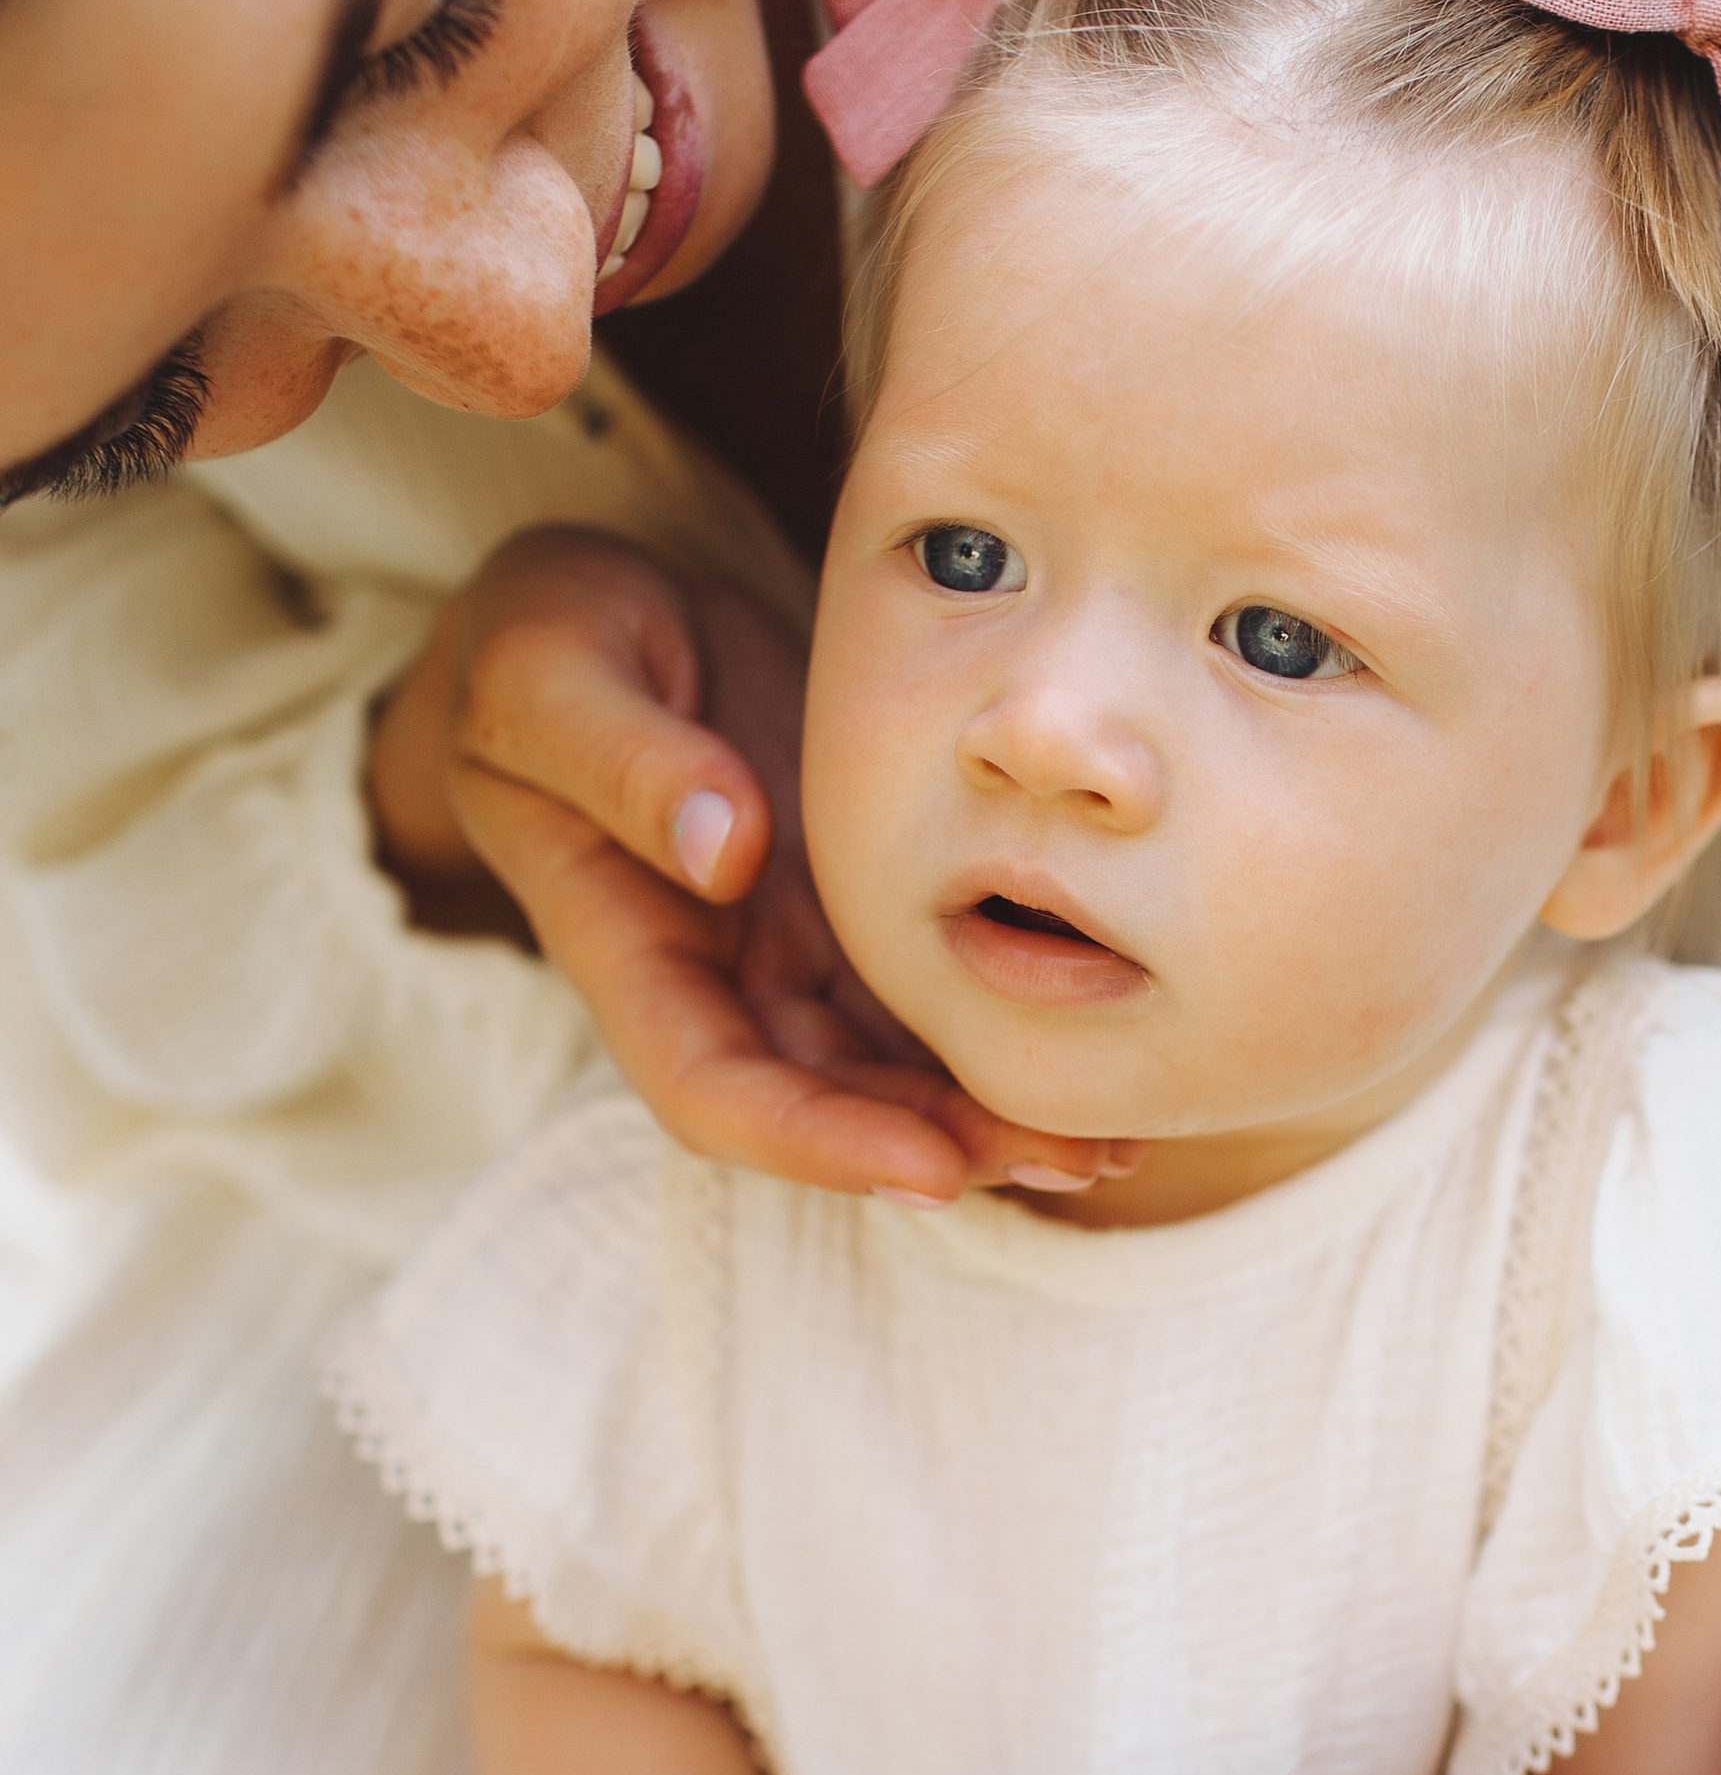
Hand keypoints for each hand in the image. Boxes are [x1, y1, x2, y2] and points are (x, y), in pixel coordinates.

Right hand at [365, 524, 1138, 1202]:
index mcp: (625, 943)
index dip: (815, 1143)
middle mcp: (715, 972)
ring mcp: (790, 945)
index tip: (929, 1167)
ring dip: (994, 1115)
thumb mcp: (553, 666)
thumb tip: (724, 849)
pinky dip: (1007, 1028)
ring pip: (893, 1070)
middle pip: (828, 1106)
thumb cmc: (549, 632)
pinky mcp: (854, 907)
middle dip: (947, 1148)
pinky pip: (934, 992)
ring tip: (1116, 1136)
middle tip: (1076, 1155)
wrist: (593, 606)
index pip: (710, 1089)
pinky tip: (1104, 1045)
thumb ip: (625, 758)